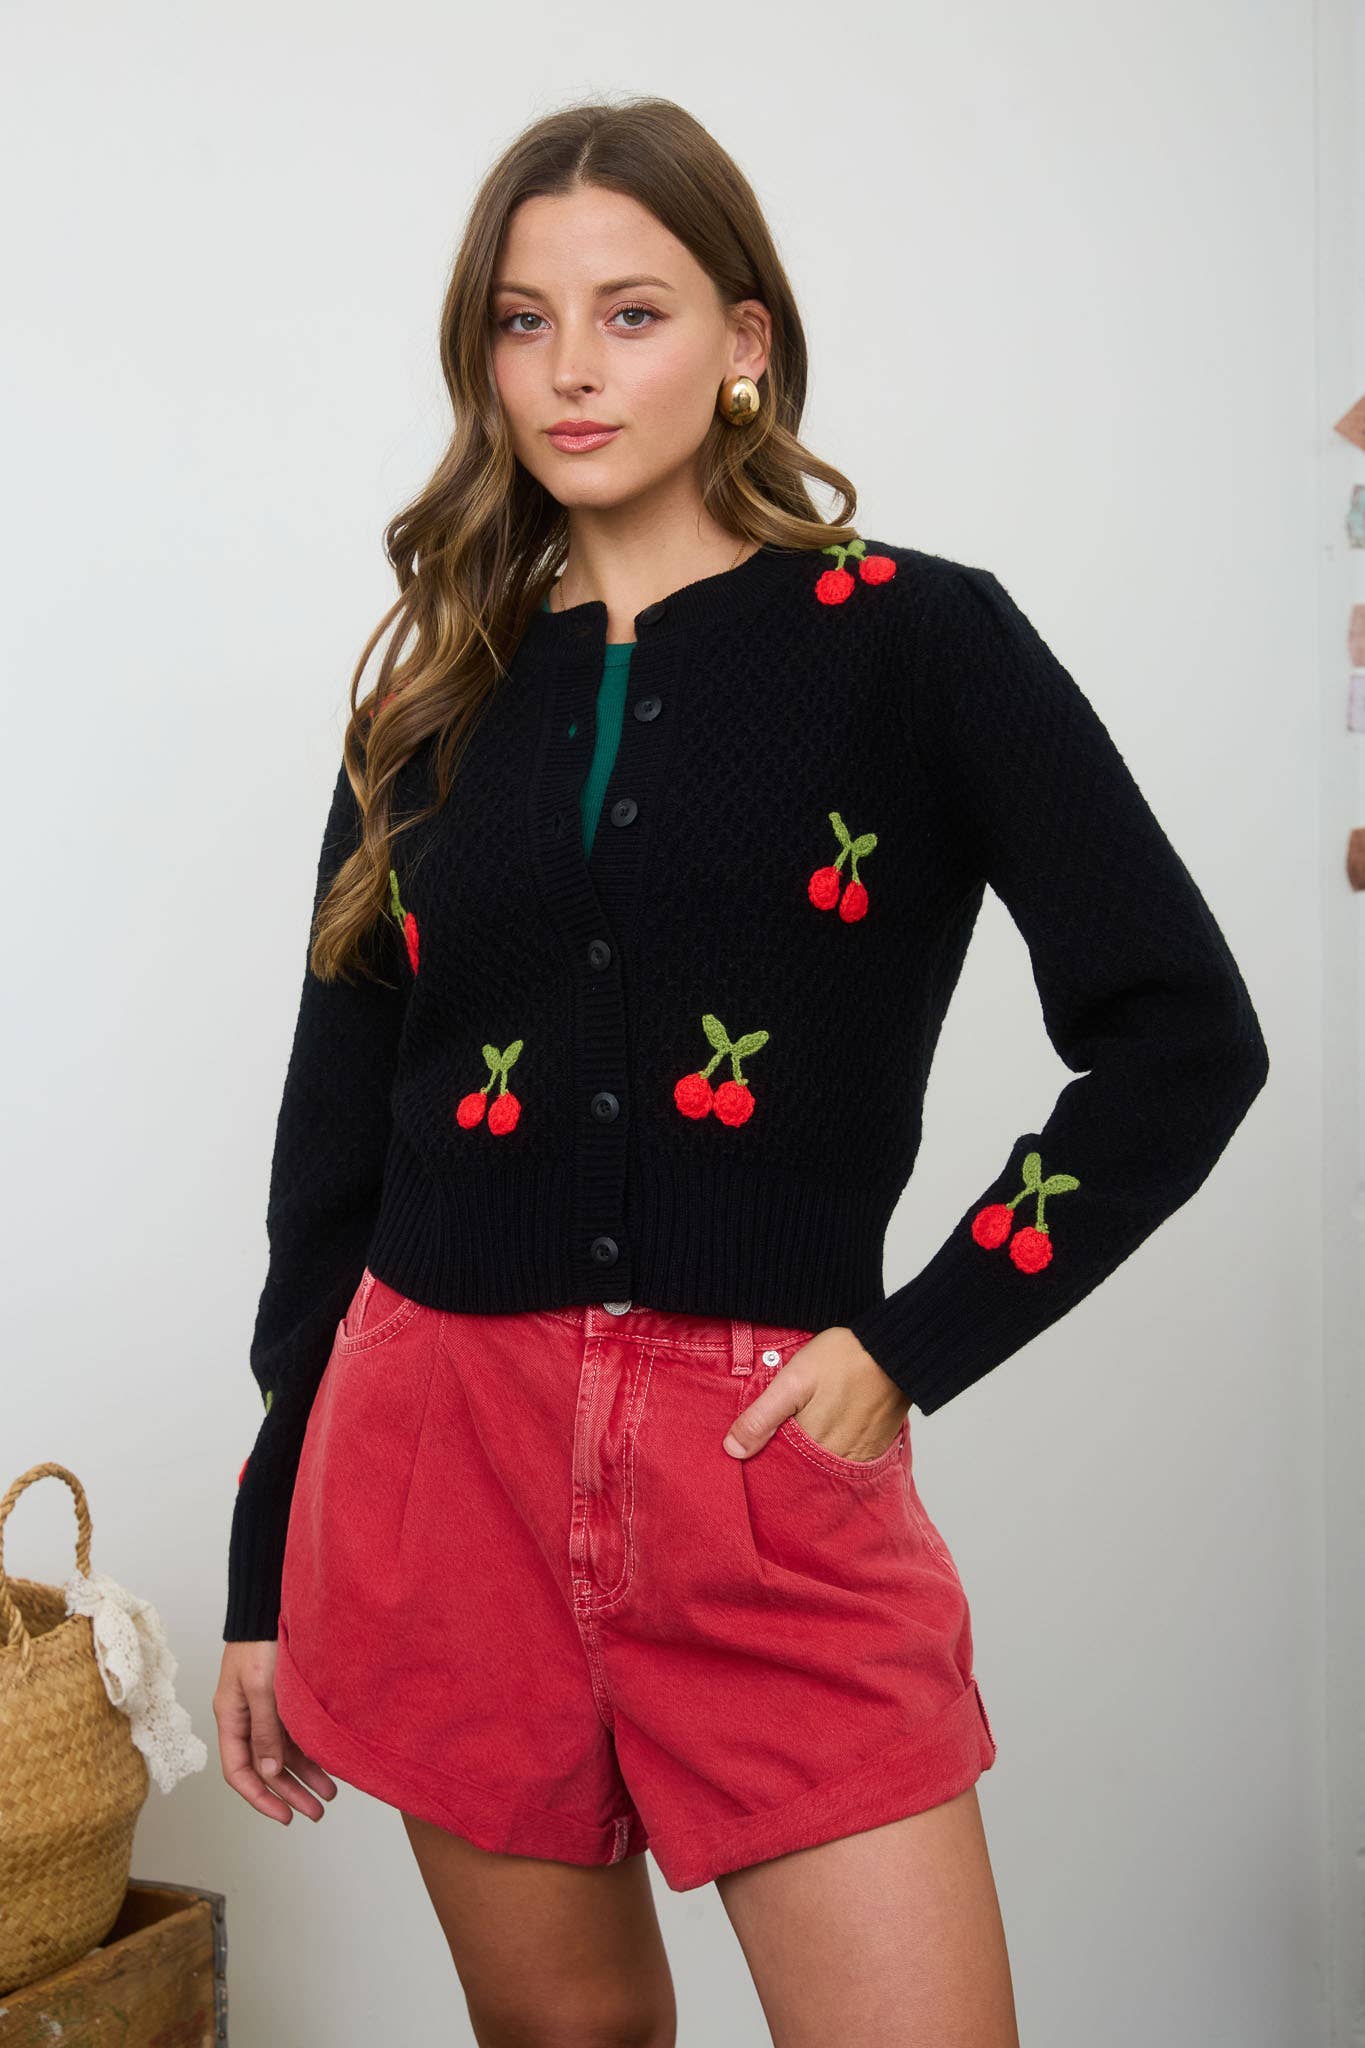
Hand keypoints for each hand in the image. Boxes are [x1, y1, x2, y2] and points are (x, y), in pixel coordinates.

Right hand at [214, 1639, 337, 1823]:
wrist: (272, 1606)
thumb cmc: (261, 1643)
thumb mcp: (261, 1688)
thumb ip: (266, 1731)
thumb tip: (269, 1773)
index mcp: (231, 1718)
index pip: (239, 1771)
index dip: (260, 1798)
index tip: (283, 1816)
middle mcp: (247, 1719)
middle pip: (265, 1768)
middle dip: (289, 1793)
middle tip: (316, 1812)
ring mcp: (266, 1711)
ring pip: (283, 1755)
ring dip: (305, 1776)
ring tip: (329, 1795)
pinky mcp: (283, 1700)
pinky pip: (295, 1736)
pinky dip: (310, 1753)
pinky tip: (328, 1765)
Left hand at [722, 1326, 911, 1462]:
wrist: (894, 1353)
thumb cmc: (843, 1360)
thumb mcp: (792, 1381)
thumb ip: (762, 1417)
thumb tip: (733, 1450)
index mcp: (809, 1446)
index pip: (776, 1471)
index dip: (760, 1464)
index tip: (748, 1456)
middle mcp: (833, 1461)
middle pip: (799, 1475)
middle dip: (783, 1466)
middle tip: (772, 1447)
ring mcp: (855, 1459)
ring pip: (820, 1472)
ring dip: (807, 1462)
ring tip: (798, 1440)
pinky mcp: (871, 1451)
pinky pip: (843, 1465)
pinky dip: (829, 1457)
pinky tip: (824, 1438)